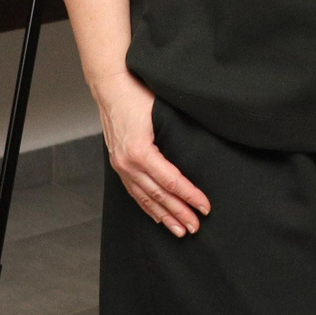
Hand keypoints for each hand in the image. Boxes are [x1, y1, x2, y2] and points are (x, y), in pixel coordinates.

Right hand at [94, 70, 210, 235]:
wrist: (110, 84)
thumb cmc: (137, 92)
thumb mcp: (162, 109)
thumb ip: (178, 131)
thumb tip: (204, 147)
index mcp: (139, 150)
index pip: (171, 180)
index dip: (189, 195)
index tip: (205, 206)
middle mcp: (127, 162)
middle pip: (158, 195)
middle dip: (179, 213)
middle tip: (196, 227)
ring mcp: (120, 165)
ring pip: (145, 198)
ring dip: (164, 215)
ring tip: (180, 231)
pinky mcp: (117, 163)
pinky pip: (134, 191)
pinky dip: (147, 206)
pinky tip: (158, 217)